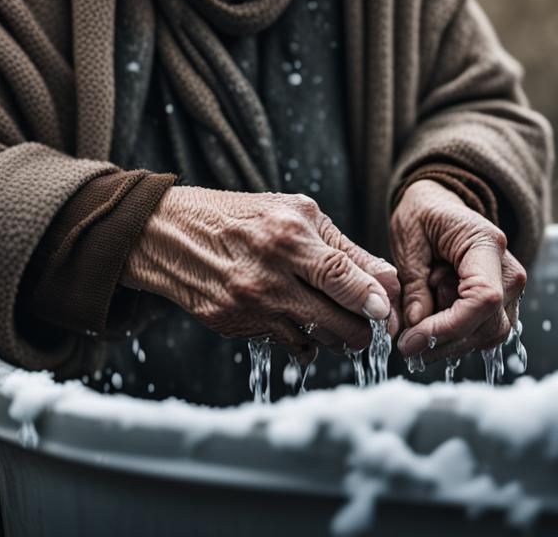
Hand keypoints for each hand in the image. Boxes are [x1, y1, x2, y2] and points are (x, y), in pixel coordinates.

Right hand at [121, 186, 399, 351]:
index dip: (369, 299)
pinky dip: (303, 341)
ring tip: (339, 323)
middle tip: (370, 324)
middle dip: (362, 329)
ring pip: (314, 340)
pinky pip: (285, 344)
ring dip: (336, 337)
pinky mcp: (232, 326)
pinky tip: (302, 324)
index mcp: (287, 236)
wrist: (171, 233)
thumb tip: (386, 279)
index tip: (385, 312)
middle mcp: (269, 274)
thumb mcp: (294, 213)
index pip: (340, 276)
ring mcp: (249, 305)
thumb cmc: (241, 215)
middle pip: (335, 320)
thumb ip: (342, 248)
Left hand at [390, 179, 525, 362]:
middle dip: (444, 340)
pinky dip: (454, 335)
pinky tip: (429, 324)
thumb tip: (416, 325)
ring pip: (487, 335)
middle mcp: (507, 270)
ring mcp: (509, 290)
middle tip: (405, 343)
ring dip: (447, 340)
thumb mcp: (407, 240)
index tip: (413, 339)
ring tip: (416, 319)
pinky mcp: (501, 304)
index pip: (484, 297)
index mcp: (486, 244)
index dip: (449, 326)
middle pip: (489, 325)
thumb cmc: (422, 216)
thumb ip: (413, 283)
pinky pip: (482, 331)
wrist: (438, 206)